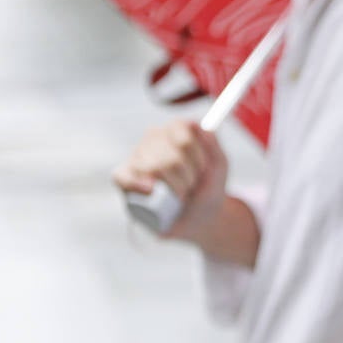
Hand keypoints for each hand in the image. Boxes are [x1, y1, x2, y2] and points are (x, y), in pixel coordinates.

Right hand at [111, 119, 228, 243]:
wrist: (198, 218)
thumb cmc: (208, 188)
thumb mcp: (219, 166)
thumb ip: (212, 143)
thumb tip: (196, 124)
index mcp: (176, 130)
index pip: (183, 135)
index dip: (196, 157)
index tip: (204, 170)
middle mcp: (154, 138)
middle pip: (170, 157)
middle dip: (187, 179)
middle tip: (191, 187)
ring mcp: (137, 156)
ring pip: (152, 168)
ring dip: (173, 188)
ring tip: (179, 194)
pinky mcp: (124, 177)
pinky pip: (122, 176)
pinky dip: (137, 185)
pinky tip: (150, 190)